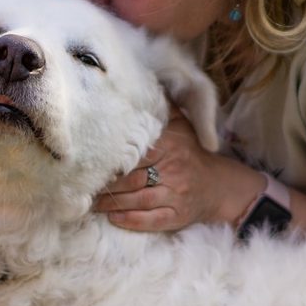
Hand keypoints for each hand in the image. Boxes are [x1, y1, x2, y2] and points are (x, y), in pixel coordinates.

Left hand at [94, 105, 262, 231]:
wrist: (221, 185)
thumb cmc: (191, 153)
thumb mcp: (181, 126)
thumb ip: (163, 109)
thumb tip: (141, 84)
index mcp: (171, 145)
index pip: (137, 152)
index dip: (114, 159)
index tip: (92, 161)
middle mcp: (174, 170)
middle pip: (133, 179)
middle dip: (108, 184)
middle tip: (85, 185)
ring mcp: (176, 195)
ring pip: (139, 201)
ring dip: (113, 204)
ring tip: (93, 203)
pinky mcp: (178, 216)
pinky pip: (151, 221)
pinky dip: (130, 221)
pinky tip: (113, 218)